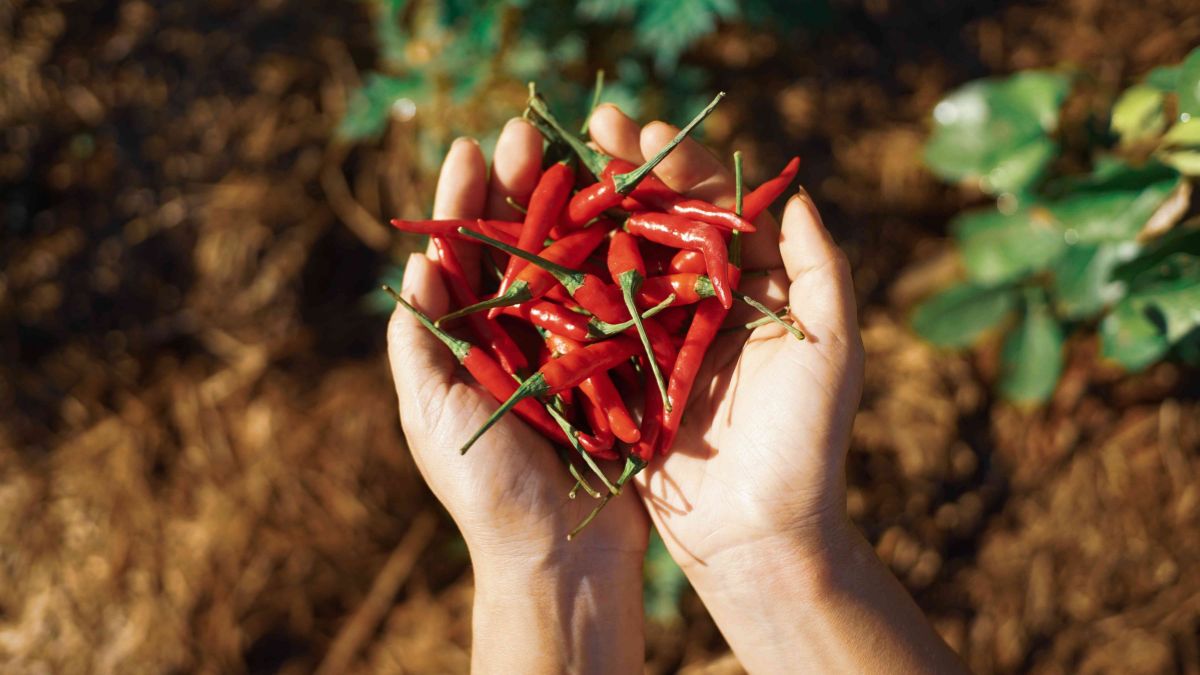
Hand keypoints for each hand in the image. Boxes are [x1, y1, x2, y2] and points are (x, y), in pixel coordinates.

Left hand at [387, 121, 647, 671]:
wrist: (561, 556)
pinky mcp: (617, 364)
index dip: (463, 203)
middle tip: (525, 137)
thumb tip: (416, 265)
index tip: (469, 151)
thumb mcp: (434, 415)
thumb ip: (421, 344)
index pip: (461, 258)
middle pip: (516, 246)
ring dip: (570, 208)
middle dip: (517, 190)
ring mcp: (569, 346)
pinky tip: (628, 214)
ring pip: (568, 261)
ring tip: (577, 155)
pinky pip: (616, 300)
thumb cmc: (487, 490)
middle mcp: (517, 334)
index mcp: (467, 341)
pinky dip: (620, 256)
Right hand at [587, 106, 965, 674]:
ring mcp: (656, 338)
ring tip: (551, 167)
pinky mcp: (620, 376)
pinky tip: (532, 243)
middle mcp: (701, 306)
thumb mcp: (832, 349)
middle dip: (627, 172)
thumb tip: (796, 193)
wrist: (757, 536)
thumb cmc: (805, 443)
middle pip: (660, 224)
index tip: (645, 132)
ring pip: (619, 261)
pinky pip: (589, 320)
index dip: (681, 168)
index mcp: (751, 291)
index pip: (714, 211)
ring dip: (588, 213)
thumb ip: (821, 269)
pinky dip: (563, 281)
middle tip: (592, 124)